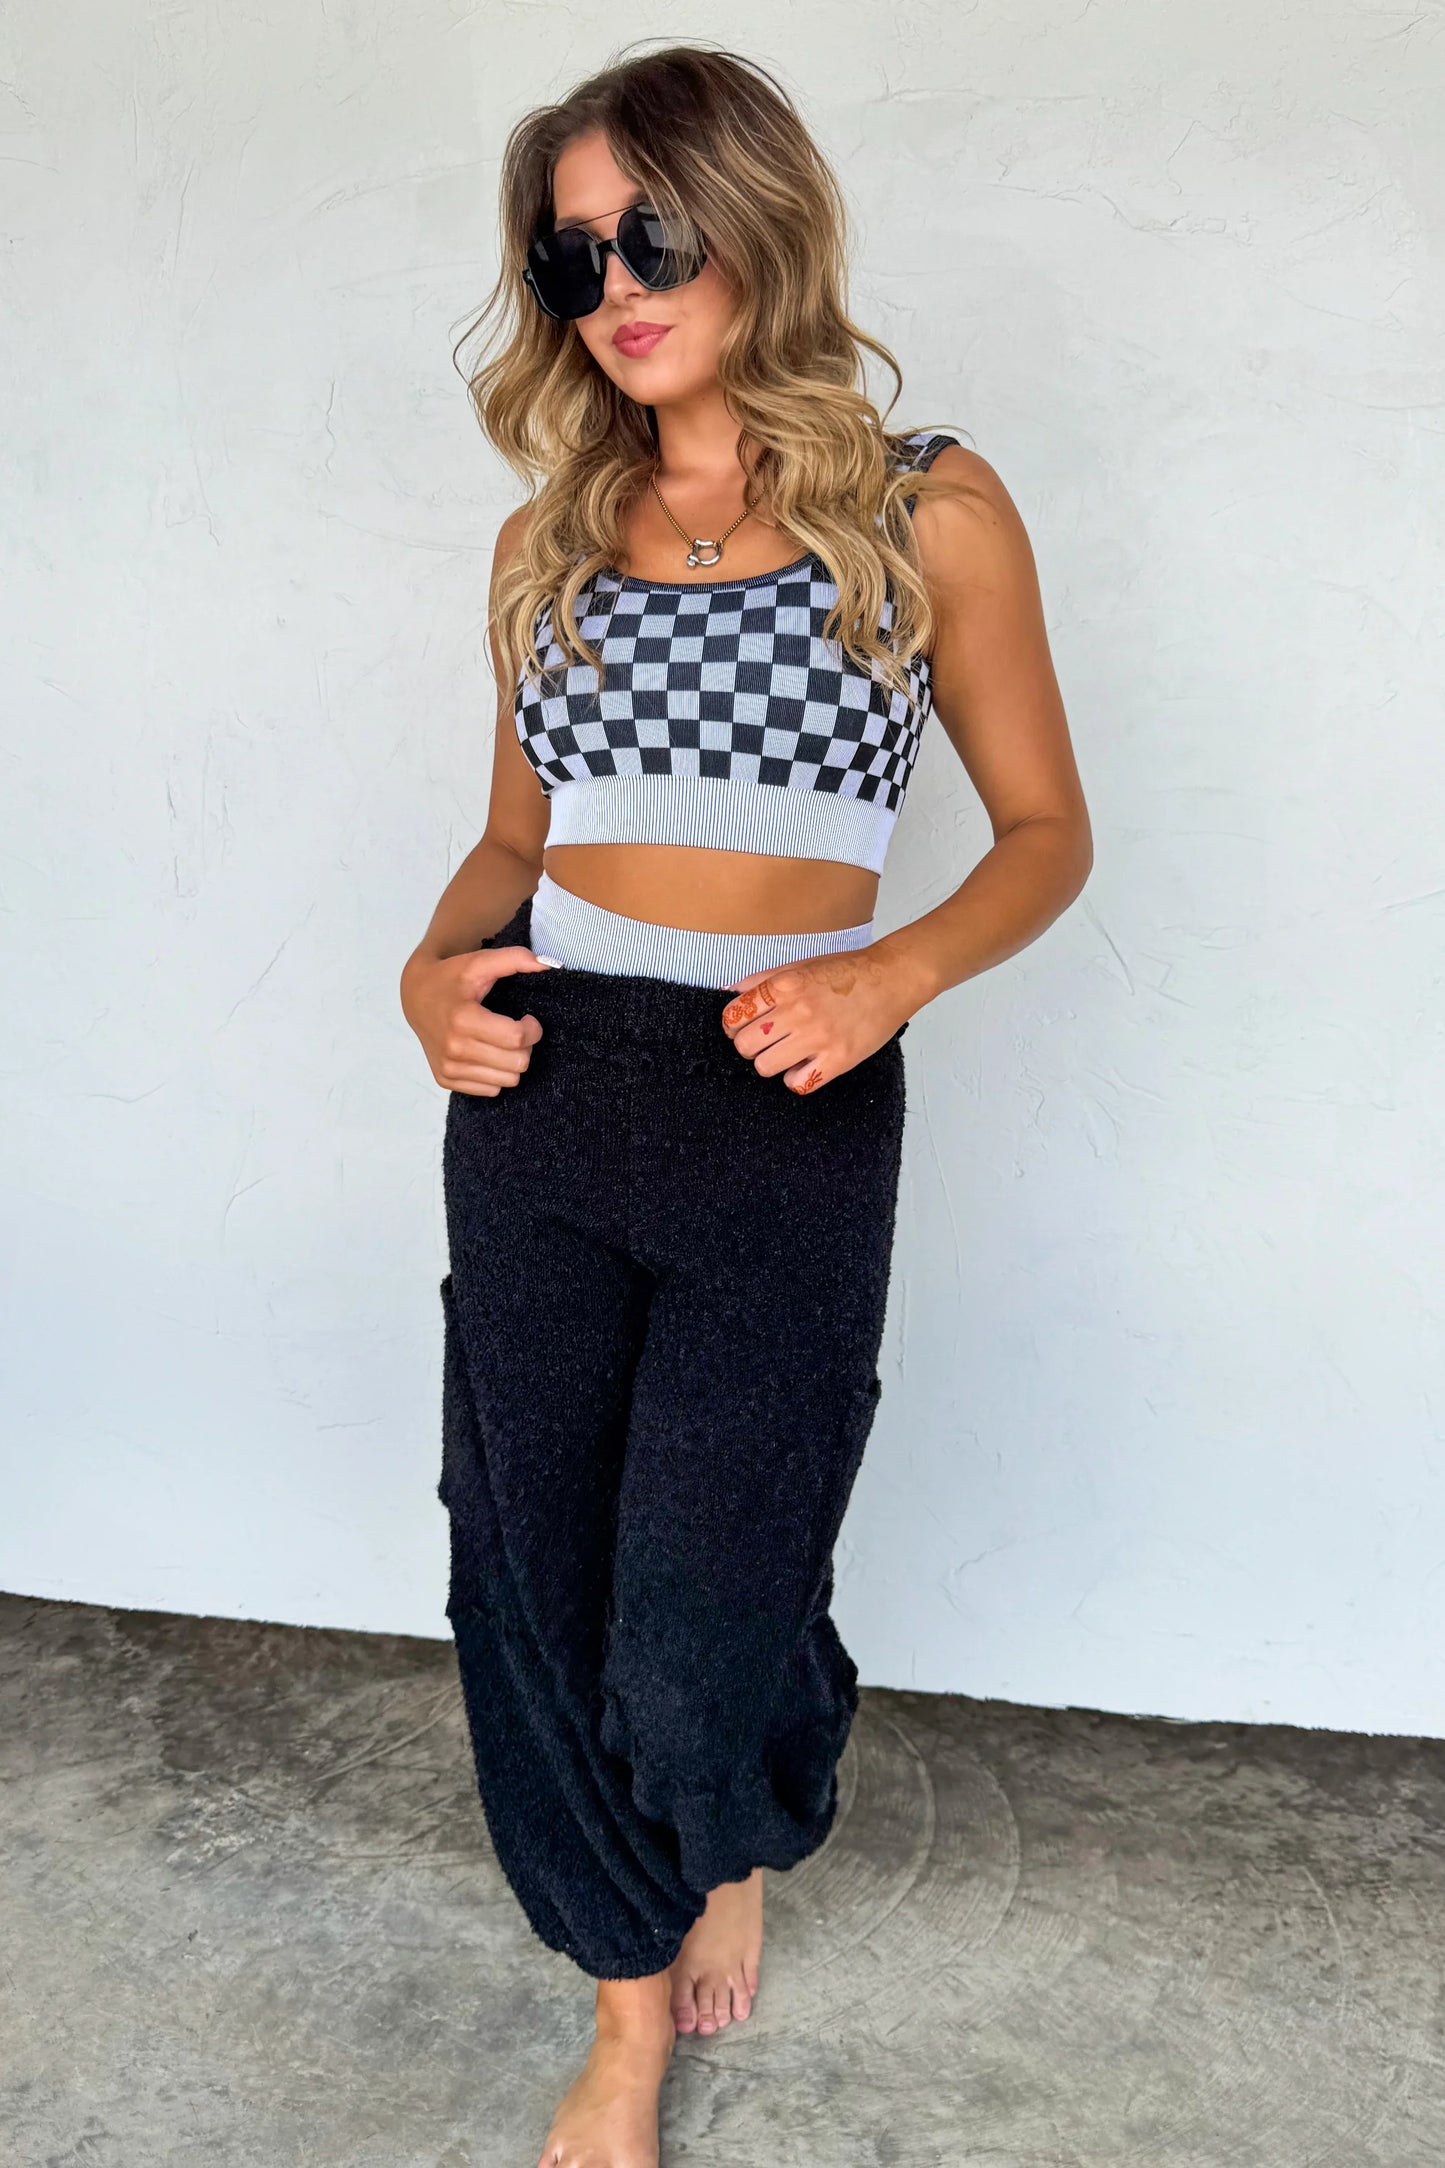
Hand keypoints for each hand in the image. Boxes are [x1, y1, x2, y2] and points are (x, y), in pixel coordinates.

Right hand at [400, 944, 556, 1095]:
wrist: (415, 996)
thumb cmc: (451, 978)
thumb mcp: (480, 962)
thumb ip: (515, 959)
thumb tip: (552, 964)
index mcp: (463, 1019)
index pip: (517, 1038)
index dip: (533, 1029)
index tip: (528, 1018)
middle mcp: (453, 1049)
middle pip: (518, 1063)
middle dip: (525, 1046)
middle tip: (515, 1030)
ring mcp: (448, 1068)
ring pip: (508, 1081)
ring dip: (512, 1062)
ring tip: (501, 1041)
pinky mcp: (446, 1080)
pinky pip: (491, 1090)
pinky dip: (495, 1073)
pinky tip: (486, 1053)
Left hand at [719, 945, 916, 1093]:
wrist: (891, 979)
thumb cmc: (846, 971)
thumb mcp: (799, 964)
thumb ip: (762, 979)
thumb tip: (729, 994)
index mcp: (785, 986)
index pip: (734, 1016)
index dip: (732, 1025)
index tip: (742, 1027)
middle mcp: (798, 1011)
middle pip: (744, 1045)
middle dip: (749, 1045)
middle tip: (766, 1041)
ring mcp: (818, 1037)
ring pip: (765, 1067)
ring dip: (771, 1062)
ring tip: (786, 1053)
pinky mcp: (838, 1059)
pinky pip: (798, 1084)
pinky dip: (796, 1078)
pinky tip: (805, 1065)